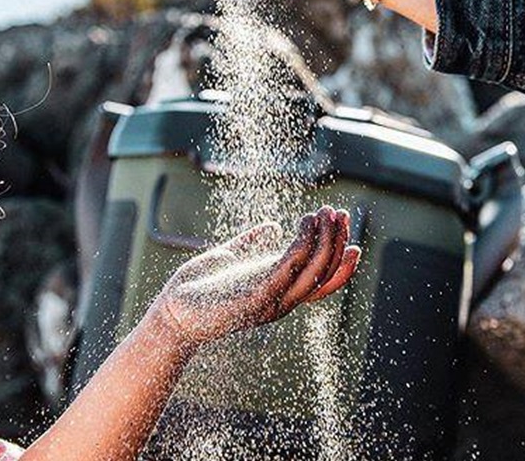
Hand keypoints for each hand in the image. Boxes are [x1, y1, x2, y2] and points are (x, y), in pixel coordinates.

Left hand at [155, 206, 359, 347]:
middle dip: (337, 242)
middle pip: (324, 273)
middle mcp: (281, 301)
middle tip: (340, 213)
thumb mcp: (231, 261)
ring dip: (325, 238)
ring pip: (313, 269)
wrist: (172, 313)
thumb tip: (271, 227)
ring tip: (325, 212)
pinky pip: (289, 267)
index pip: (322, 283)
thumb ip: (251, 245)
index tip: (353, 240)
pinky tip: (304, 222)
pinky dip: (302, 243)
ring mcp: (271, 300)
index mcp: (279, 293)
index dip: (342, 263)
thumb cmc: (198, 290)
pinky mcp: (257, 294)